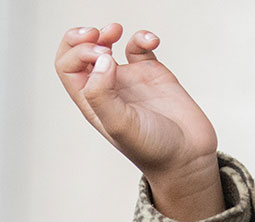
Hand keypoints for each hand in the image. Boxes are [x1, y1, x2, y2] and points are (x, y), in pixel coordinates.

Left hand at [55, 24, 222, 221]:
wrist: (188, 157)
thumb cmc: (153, 149)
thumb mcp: (120, 126)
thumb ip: (102, 94)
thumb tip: (101, 60)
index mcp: (93, 104)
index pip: (67, 68)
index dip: (78, 52)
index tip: (102, 54)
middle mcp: (107, 91)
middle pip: (80, 55)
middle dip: (84, 38)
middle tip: (99, 36)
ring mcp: (129, 82)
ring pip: (107, 46)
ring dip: (107, 33)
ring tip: (115, 31)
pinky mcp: (152, 75)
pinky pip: (139, 48)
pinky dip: (142, 37)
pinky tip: (151, 41)